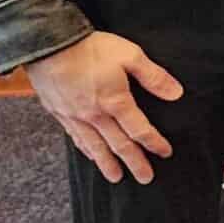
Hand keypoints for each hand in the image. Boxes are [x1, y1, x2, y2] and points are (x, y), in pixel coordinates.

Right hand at [25, 29, 181, 183]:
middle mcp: (95, 115)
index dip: (154, 143)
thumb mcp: (130, 55)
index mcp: (115, 102)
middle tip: (145, 178)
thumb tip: (176, 94)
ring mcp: (75, 116)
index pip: (140, 130)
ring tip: (116, 178)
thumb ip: (154, 76)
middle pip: (118, 145)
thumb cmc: (91, 48)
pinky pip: (75, 138)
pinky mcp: (58, 112)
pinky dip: (86, 150)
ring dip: (107, 164)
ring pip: (94, 147)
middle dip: (134, 162)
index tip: (165, 153)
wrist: (47, 44)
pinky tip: (90, 154)